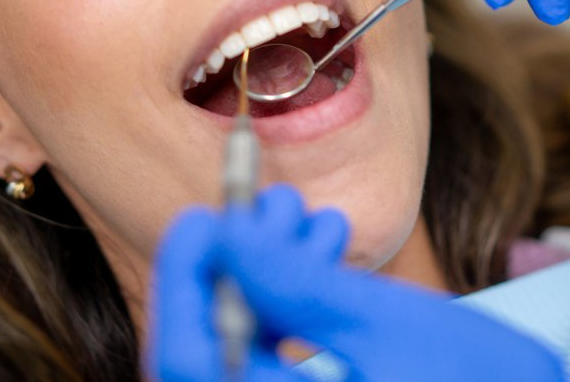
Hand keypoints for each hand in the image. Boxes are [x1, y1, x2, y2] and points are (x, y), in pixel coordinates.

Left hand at [149, 185, 564, 380]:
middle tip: (278, 203)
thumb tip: (221, 234)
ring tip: (318, 221)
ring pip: (248, 353)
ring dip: (273, 279)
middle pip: (212, 351)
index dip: (182, 278)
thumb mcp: (387, 323)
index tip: (203, 214)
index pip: (185, 357)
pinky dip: (297, 309)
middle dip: (242, 267)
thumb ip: (294, 282)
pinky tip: (334, 257)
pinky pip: (281, 365)